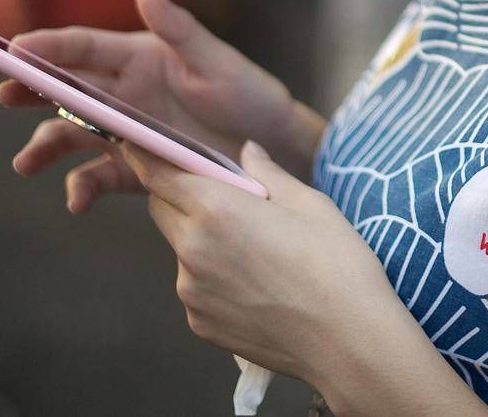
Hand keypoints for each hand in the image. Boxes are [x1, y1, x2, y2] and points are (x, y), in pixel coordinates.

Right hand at [0, 0, 324, 212]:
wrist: (273, 149)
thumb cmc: (250, 95)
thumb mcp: (217, 62)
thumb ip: (180, 31)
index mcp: (140, 58)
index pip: (84, 48)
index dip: (48, 48)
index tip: (15, 52)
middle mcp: (127, 94)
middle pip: (67, 90)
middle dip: (32, 92)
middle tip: (5, 97)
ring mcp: (129, 133)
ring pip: (75, 135)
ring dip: (46, 146)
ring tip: (26, 163)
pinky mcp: (139, 168)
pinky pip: (102, 175)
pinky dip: (84, 186)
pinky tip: (77, 200)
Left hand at [121, 140, 399, 386]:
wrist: (349, 343)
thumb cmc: (338, 266)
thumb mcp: (310, 205)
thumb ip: (267, 173)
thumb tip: (247, 151)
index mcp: (216, 209)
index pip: (156, 172)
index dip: (143, 154)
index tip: (138, 144)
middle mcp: (192, 249)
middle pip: (162, 208)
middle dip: (181, 195)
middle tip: (225, 199)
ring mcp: (191, 291)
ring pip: (180, 248)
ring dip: (200, 239)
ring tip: (255, 254)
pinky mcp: (198, 322)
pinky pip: (194, 285)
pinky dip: (211, 278)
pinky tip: (254, 286)